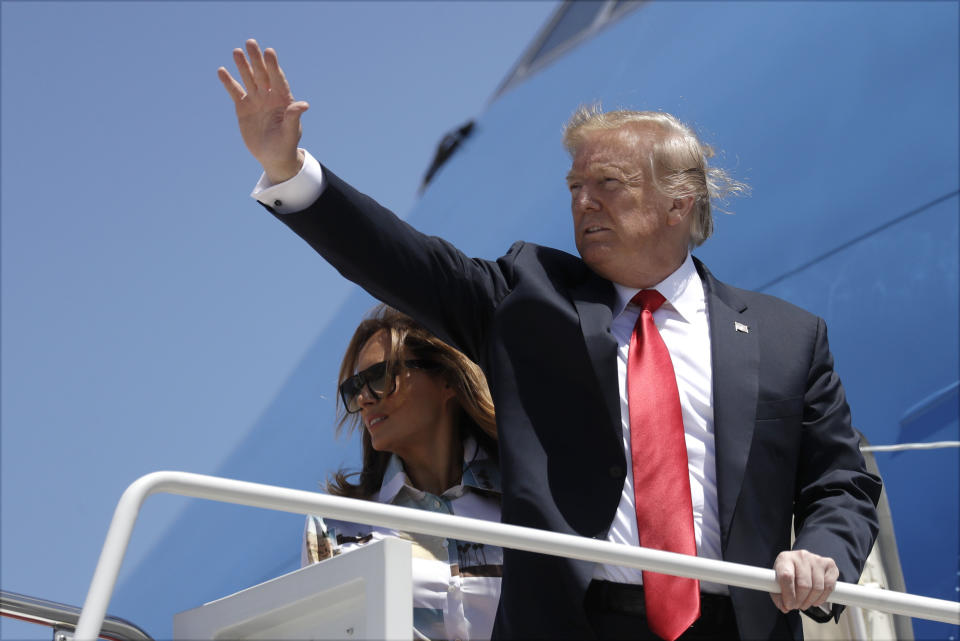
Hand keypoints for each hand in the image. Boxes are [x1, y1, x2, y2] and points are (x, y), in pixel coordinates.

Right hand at [218, 39, 308, 182]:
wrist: (273, 157)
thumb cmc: (286, 145)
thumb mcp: (291, 133)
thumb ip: (294, 117)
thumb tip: (303, 105)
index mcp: (282, 100)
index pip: (277, 79)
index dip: (273, 66)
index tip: (269, 52)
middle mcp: (269, 96)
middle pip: (262, 74)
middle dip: (256, 59)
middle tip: (251, 42)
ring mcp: (255, 101)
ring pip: (248, 79)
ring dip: (242, 66)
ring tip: (237, 51)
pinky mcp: (243, 108)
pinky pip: (235, 92)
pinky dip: (228, 82)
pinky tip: (222, 71)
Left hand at [770, 549, 838, 613]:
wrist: (799, 563)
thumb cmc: (788, 574)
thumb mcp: (777, 583)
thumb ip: (778, 597)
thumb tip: (785, 608)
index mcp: (785, 558)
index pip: (786, 576)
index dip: (788, 594)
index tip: (789, 605)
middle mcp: (801, 556)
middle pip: (804, 584)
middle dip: (800, 601)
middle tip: (797, 606)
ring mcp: (816, 559)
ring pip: (817, 587)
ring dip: (811, 601)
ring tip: (805, 604)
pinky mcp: (829, 564)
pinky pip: (829, 586)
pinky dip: (822, 598)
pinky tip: (815, 601)